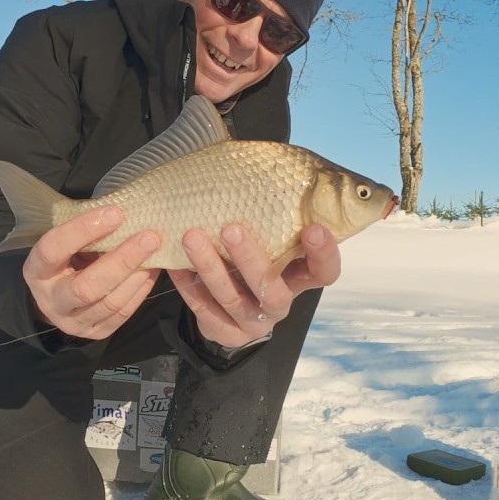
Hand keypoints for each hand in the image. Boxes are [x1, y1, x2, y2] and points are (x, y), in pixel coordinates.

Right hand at [22, 206, 161, 339]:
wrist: (58, 296)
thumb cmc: (66, 257)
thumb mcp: (65, 242)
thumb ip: (84, 231)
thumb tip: (124, 210)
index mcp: (36, 271)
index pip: (53, 250)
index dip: (81, 230)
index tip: (115, 213)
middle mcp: (51, 301)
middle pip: (86, 287)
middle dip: (121, 260)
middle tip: (149, 237)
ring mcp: (72, 322)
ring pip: (108, 303)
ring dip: (136, 276)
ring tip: (154, 253)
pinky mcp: (94, 332)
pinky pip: (121, 314)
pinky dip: (140, 291)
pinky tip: (151, 271)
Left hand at [168, 223, 340, 348]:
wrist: (230, 308)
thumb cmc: (253, 258)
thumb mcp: (268, 241)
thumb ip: (272, 218)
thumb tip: (263, 166)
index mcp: (298, 278)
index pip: (324, 272)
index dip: (323, 254)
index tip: (313, 228)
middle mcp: (280, 303)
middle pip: (272, 290)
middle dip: (251, 259)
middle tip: (231, 228)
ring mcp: (253, 323)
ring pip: (232, 299)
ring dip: (211, 268)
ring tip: (191, 238)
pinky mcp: (226, 334)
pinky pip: (204, 310)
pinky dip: (189, 285)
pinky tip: (175, 262)